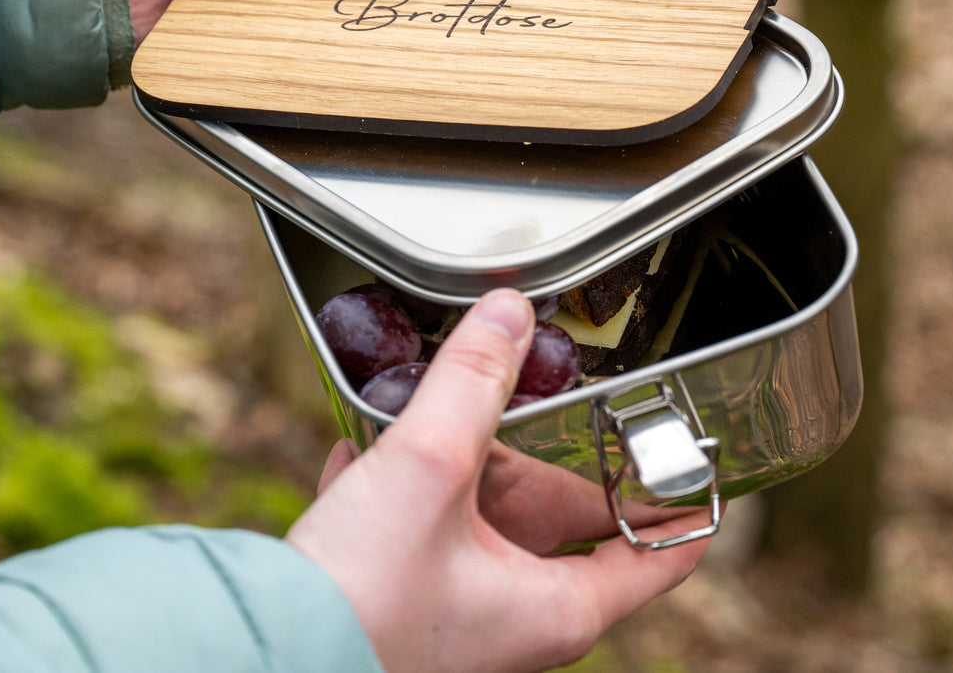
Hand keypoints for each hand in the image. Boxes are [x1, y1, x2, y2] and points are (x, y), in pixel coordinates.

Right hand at [285, 289, 712, 672]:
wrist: (252, 650)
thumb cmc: (359, 600)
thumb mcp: (430, 468)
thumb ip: (472, 381)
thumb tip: (508, 313)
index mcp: (555, 609)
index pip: (660, 556)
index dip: (686, 501)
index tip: (699, 451)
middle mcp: (516, 617)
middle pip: (558, 511)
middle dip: (534, 444)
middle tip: (530, 385)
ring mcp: (458, 610)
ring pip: (483, 511)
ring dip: (457, 457)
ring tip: (427, 407)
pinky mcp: (404, 598)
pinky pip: (423, 526)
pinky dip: (401, 485)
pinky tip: (360, 454)